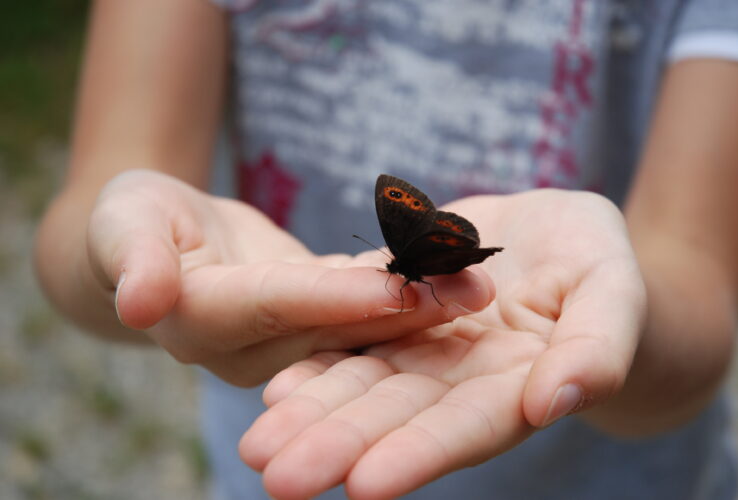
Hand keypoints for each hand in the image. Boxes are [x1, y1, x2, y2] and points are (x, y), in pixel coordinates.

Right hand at [86, 170, 495, 383]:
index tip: (395, 288)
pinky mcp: (313, 325)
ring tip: (482, 283)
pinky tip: (457, 274)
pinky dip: (409, 295)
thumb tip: (140, 301)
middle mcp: (252, 348)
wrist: (160, 243)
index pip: (276, 307)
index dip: (334, 299)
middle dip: (406, 311)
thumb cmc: (131, 223)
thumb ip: (134, 259)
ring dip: (423, 307)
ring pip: (362, 328)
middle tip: (474, 291)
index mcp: (203, 320)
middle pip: (336, 328)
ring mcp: (287, 343)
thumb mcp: (122, 225)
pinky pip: (365, 313)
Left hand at [239, 189, 646, 498]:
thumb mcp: (615, 291)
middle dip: (339, 445)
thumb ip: (596, 347)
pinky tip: (274, 382)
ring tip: (256, 445)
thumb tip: (559, 401)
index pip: (467, 426)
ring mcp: (420, 344)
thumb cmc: (603, 264)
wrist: (562, 236)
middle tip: (278, 477)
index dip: (420, 453)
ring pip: (360, 382)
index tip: (366, 485)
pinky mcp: (393, 305)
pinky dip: (316, 357)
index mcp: (515, 384)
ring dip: (309, 412)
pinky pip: (350, 332)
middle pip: (395, 415)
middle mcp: (458, 377)